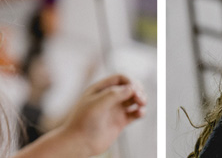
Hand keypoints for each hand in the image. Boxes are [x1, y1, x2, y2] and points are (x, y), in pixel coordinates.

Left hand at [16, 74, 145, 157]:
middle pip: (129, 88)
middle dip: (138, 90)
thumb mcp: (96, 104)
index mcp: (100, 89)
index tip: (134, 89)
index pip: (120, 79)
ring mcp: (114, 110)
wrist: (79, 143)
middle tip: (140, 99)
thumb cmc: (83, 122)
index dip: (130, 82)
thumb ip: (114, 94)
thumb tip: (132, 88)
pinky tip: (140, 113)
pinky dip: (140, 112)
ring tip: (142, 105)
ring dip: (141, 100)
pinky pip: (134, 114)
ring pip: (133, 100)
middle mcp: (108, 98)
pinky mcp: (119, 122)